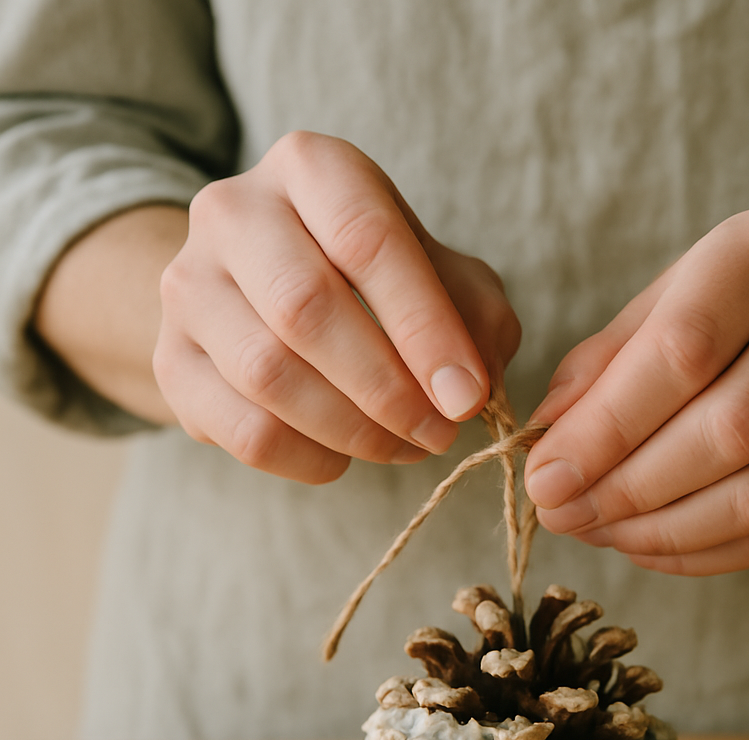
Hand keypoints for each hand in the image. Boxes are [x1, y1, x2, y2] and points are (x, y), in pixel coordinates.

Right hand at [153, 131, 519, 482]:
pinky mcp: (171, 359)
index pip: (365, 240)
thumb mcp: (441, 273)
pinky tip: (344, 457)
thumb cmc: (376, 277)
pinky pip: (240, 428)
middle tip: (438, 433)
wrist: (266, 289)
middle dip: (387, 389)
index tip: (467, 397)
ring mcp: (188, 286)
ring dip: (352, 431)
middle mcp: (233, 212)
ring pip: (267, 374)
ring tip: (403, 446)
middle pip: (304, 307)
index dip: (424, 329)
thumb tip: (469, 390)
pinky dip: (307, 458)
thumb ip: (473, 317)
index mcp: (312, 167)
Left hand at [524, 208, 748, 574]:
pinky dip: (700, 553)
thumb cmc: (707, 313)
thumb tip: (548, 450)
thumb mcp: (647, 312)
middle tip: (562, 514)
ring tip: (598, 531)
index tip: (545, 478)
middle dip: (629, 489)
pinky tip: (644, 545)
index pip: (683, 353)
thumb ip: (596, 372)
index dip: (607, 430)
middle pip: (730, 431)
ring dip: (663, 530)